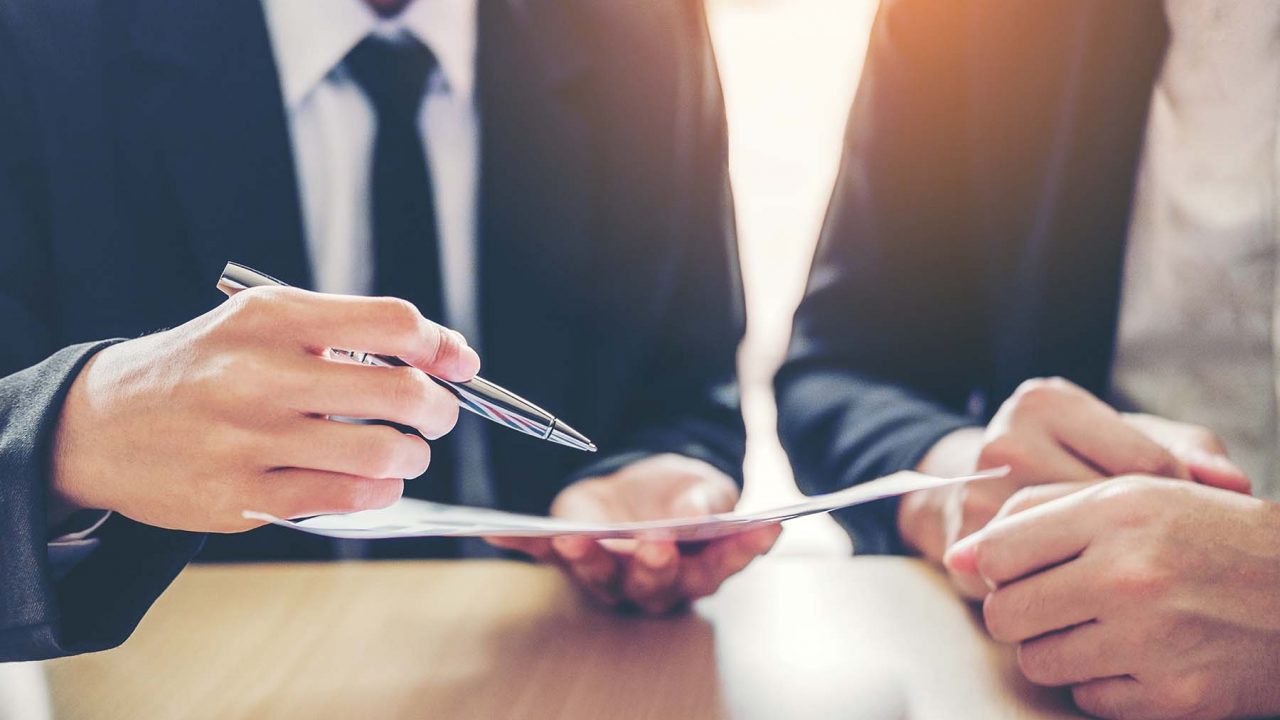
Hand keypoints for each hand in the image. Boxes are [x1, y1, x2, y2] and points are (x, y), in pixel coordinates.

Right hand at [51, 287, 478, 531]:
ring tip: (404, 451)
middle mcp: (260, 374)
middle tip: (437, 415)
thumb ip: (352, 331)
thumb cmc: (206, 367)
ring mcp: (249, 440)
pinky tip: (374, 481)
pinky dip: (380, 490)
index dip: (441, 344)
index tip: (457, 363)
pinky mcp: (242, 497)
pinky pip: (346, 498)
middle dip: (441, 409)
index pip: (391, 321)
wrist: (102, 423)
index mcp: (272, 318)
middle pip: (401, 392)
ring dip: (413, 455)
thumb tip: (452, 353)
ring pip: (382, 452)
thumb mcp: (265, 323)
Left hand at [488, 454, 779, 613]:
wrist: (641, 484)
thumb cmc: (680, 494)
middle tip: (657, 544)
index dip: (741, 551)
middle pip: (658, 584)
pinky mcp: (571, 553)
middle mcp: (654, 580)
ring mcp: (610, 571)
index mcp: (698, 565)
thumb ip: (706, 499)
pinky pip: (542, 553)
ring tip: (579, 541)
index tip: (763, 529)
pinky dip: (520, 543)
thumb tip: (701, 509)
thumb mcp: (700, 485)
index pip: (723, 564)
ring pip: (602, 578)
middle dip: (657, 565)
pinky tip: (496, 532)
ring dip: (590, 561)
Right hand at [899, 377, 1248, 597]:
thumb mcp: (1120, 438)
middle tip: (1162, 561)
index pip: (1145, 463)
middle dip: (1142, 541)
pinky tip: (1084, 593)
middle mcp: (1005, 440)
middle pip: (1107, 511)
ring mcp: (977, 493)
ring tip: (1123, 576)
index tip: (1182, 525)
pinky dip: (1066, 594)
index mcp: (1045, 402)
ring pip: (1072, 552)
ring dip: (1103, 572)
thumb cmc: (1064, 461)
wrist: (967, 488)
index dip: (1177, 503)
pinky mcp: (963, 545)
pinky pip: (1036, 583)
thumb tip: (1235, 484)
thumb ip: (1186, 450)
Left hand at [945, 477, 1279, 719]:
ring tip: (1098, 627)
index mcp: (1117, 513)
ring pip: (1037, 662)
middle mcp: (1130, 575)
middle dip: (1018, 611)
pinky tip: (1136, 657)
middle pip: (1004, 613)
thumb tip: (960, 554)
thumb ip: (1041, 511)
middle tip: (1053, 602)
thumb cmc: (1211, 536)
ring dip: (1056, 649)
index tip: (1013, 569)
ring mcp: (1150, 641)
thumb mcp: (1136, 495)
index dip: (993, 564)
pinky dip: (1102, 684)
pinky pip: (1088, 700)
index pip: (997, 550)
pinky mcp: (1172, 698)